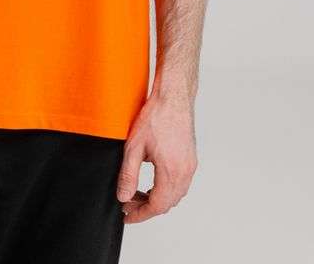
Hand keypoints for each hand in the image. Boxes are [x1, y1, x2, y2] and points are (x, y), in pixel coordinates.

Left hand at [115, 90, 197, 223]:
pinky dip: (166, 188)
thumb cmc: (156, 116)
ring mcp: (190, 165)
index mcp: (172, 172)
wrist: (173, 96)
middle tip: (128, 202)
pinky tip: (152, 180)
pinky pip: (180, 183)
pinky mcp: (190, 158)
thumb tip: (123, 197)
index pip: (157, 206)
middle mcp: (185, 172)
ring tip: (137, 191)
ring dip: (157, 198)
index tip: (127, 216)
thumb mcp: (134, 147)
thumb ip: (128, 175)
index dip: (140, 214)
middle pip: (167, 203)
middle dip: (146, 207)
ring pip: (175, 194)